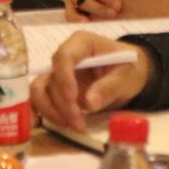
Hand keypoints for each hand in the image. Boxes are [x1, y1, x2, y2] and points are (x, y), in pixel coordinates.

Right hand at [29, 33, 149, 131]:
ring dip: (52, 110)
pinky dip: (45, 113)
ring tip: (73, 125)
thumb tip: (89, 103)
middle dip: (63, 104)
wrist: (128, 74)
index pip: (64, 56)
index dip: (65, 78)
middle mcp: (64, 56)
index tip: (73, 99)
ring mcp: (58, 73)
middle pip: (52, 78)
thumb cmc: (128, 68)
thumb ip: (109, 86)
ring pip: (40, 90)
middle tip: (79, 123)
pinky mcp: (55, 89)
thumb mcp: (127, 75)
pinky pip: (41, 99)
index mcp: (82, 43)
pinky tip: (57, 123)